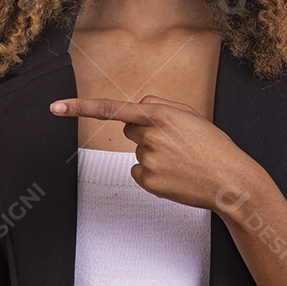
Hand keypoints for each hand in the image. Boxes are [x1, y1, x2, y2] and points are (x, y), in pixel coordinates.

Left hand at [49, 93, 260, 210]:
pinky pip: (138, 172)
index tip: (56, 106)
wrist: (230, 181)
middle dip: (145, 132)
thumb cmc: (213, 146)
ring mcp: (148, 160)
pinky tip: (174, 175)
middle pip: (129, 129)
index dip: (80, 107)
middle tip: (175, 143)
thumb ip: (161, 104)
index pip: (112, 108)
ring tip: (181, 160)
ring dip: (153, 153)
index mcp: (161, 114)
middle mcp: (150, 135)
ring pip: (137, 151)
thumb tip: (137, 104)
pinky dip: (152, 173)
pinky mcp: (148, 181)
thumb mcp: (191, 115)